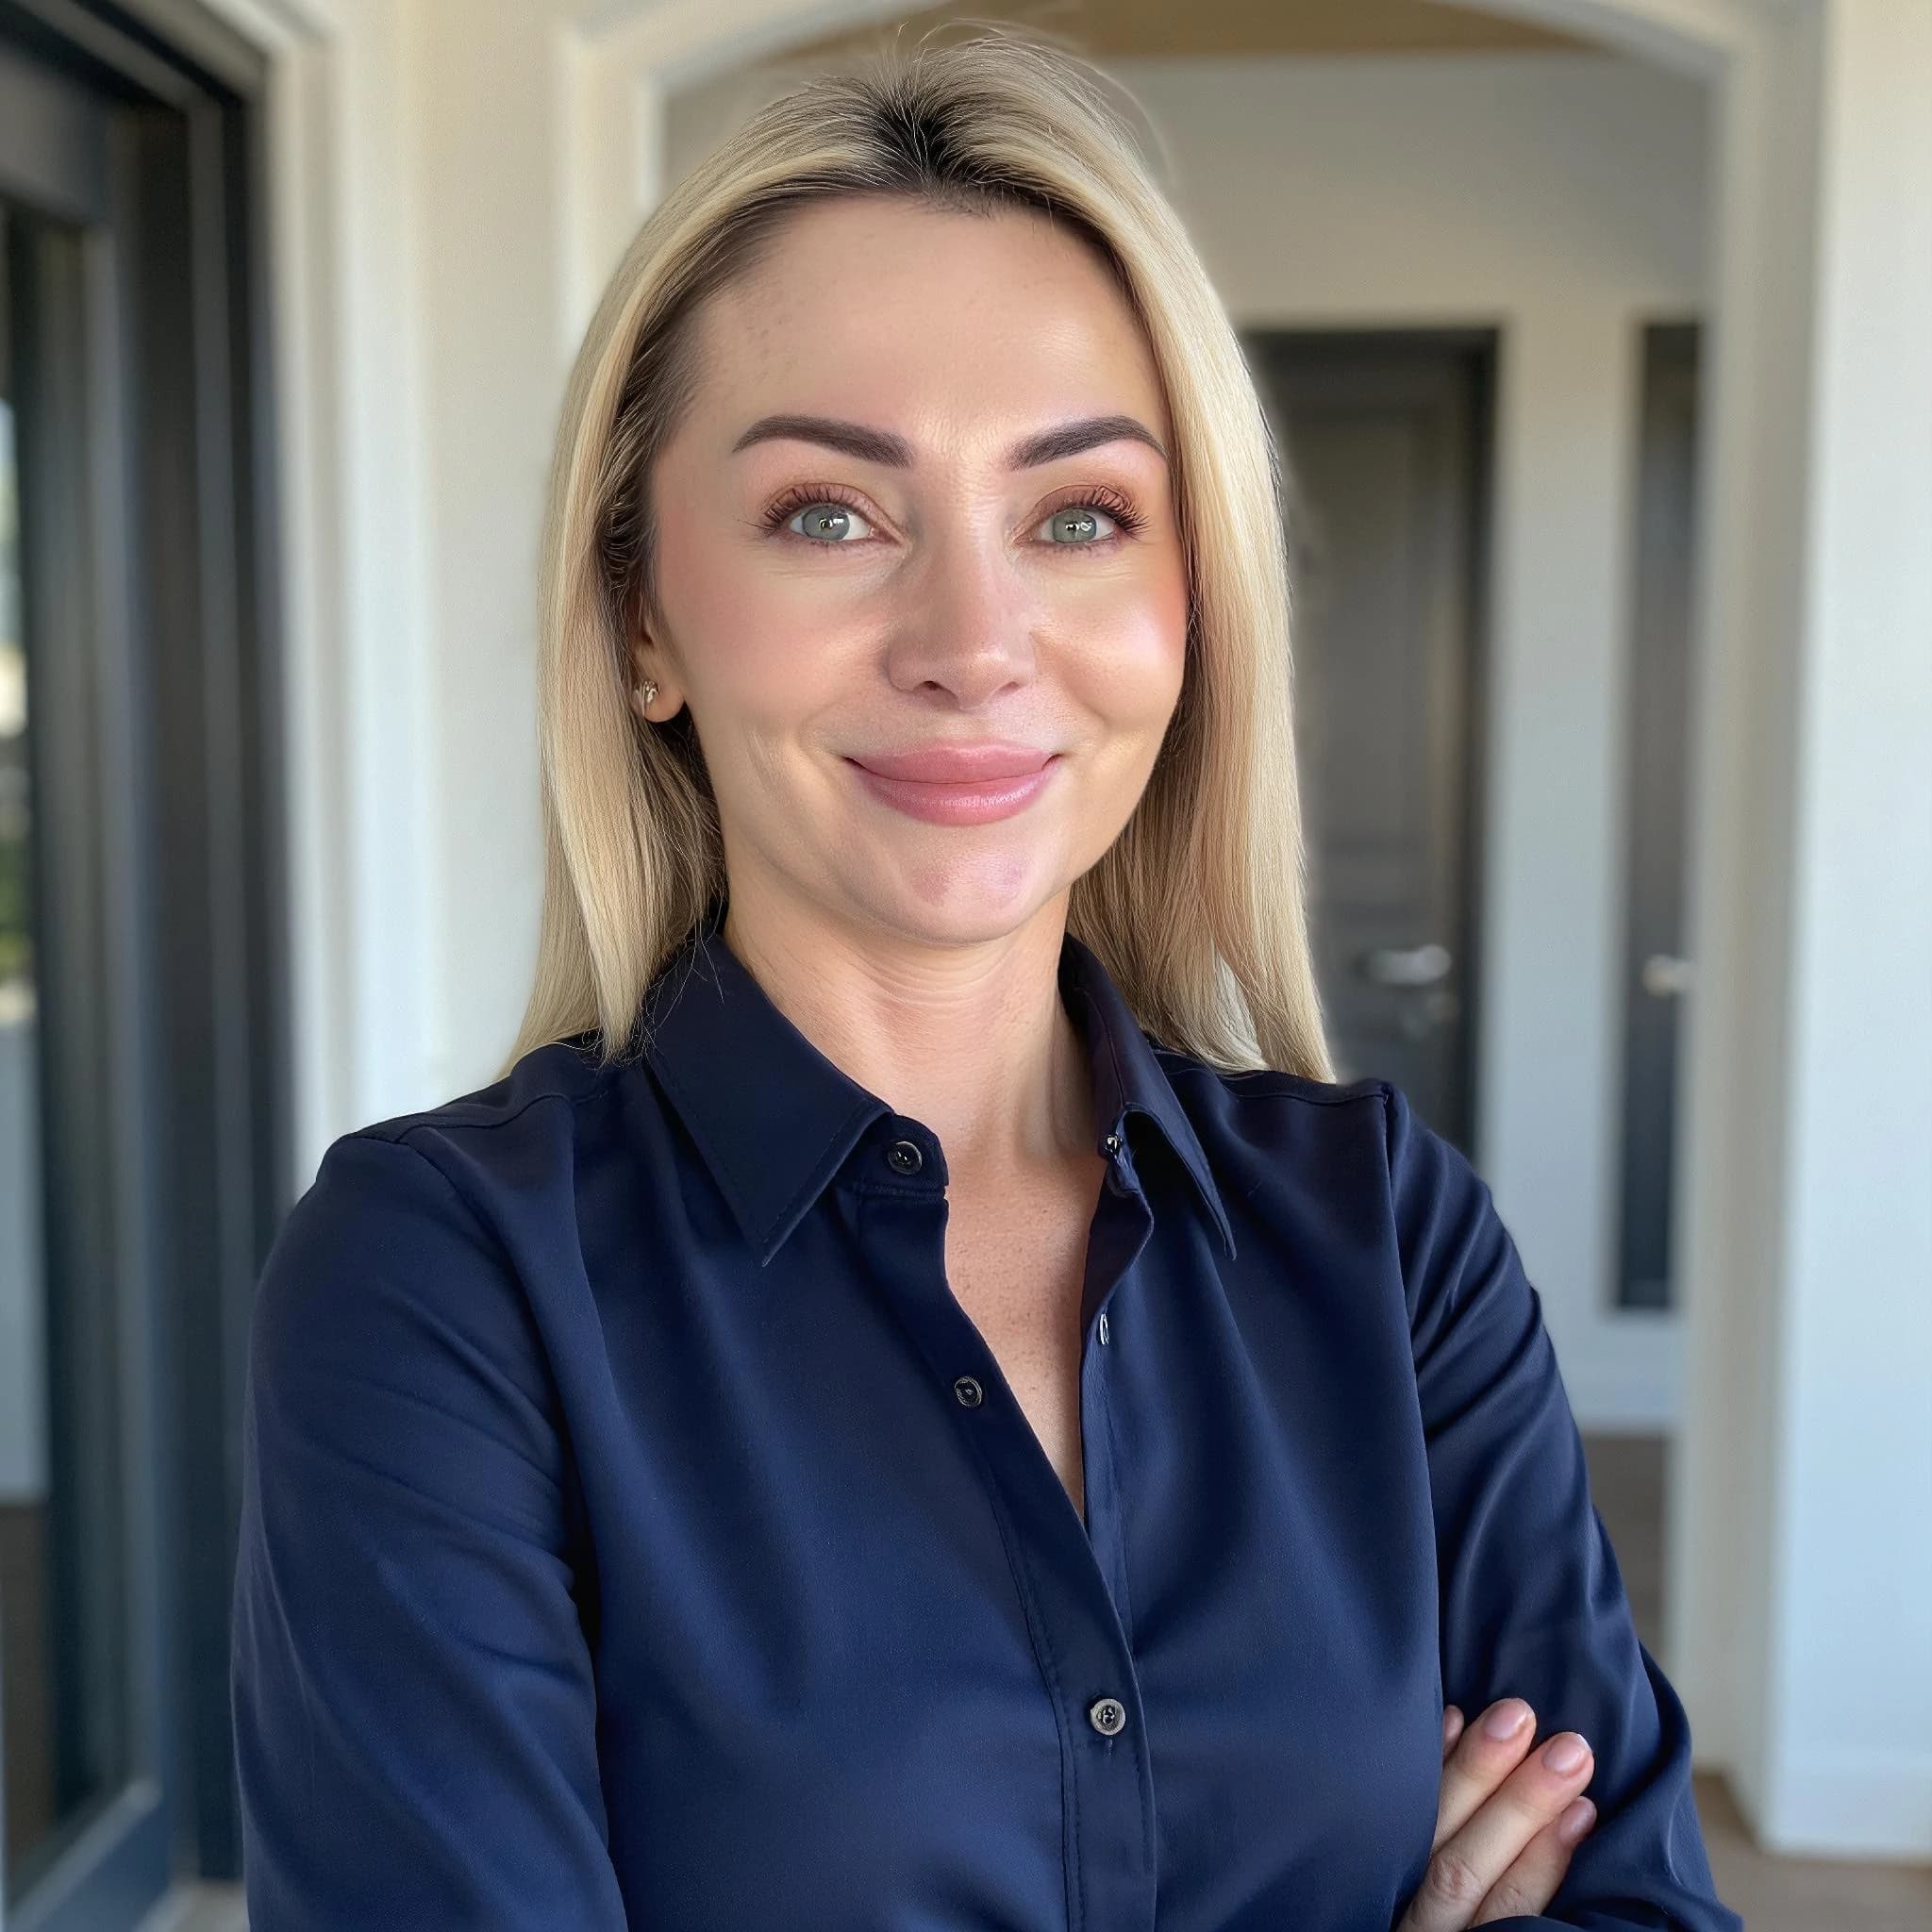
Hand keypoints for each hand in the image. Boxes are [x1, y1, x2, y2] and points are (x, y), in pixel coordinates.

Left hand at [1393, 1699, 1598, 1930]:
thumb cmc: (1461, 1917)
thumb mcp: (1489, 1927)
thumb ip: (1514, 1898)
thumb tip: (1572, 1823)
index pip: (1509, 1912)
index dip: (1548, 1861)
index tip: (1587, 1808)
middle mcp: (1422, 1929)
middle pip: (1465, 1867)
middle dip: (1522, 1805)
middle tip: (1571, 1747)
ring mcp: (1383, 1895)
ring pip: (1426, 1835)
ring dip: (1476, 1771)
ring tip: (1517, 1716)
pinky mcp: (1351, 1869)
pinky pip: (1379, 1818)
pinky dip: (1421, 1769)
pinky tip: (1451, 1719)